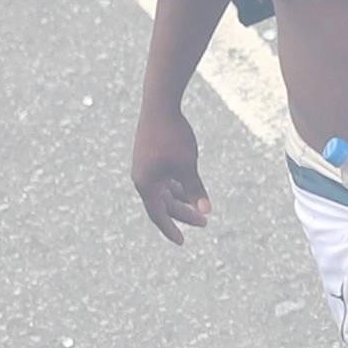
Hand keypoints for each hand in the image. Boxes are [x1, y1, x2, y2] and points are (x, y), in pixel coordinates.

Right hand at [133, 108, 210, 245]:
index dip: (170, 229)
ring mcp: (145, 167)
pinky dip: (176, 187)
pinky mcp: (150, 157)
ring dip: (181, 201)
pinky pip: (163, 180)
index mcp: (146, 184)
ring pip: (163, 192)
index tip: (182, 242)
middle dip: (183, 214)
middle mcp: (142, 178)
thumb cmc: (174, 136)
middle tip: (205, 223)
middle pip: (163, 205)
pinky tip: (188, 189)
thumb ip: (196, 190)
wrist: (160, 105)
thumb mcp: (188, 166)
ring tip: (200, 208)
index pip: (158, 214)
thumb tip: (206, 212)